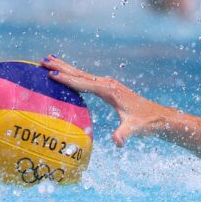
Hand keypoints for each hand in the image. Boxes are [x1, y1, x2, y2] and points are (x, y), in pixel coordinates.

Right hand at [40, 56, 170, 146]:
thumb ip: (124, 134)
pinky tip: (66, 72)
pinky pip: (85, 78)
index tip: (51, 74)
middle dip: (60, 66)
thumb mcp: (134, 129)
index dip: (67, 79)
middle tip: (42, 60)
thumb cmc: (145, 123)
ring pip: (81, 73)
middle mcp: (106, 83)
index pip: (83, 83)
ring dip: (64, 66)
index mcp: (109, 90)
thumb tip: (117, 142)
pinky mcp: (106, 86)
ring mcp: (106, 83)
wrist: (158, 116)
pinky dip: (72, 73)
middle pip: (79, 73)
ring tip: (47, 59)